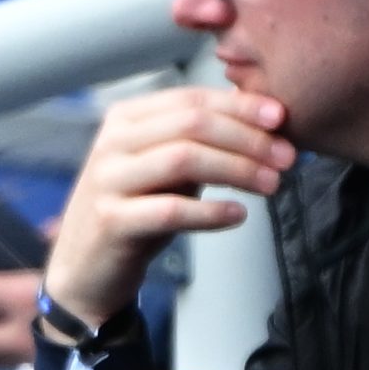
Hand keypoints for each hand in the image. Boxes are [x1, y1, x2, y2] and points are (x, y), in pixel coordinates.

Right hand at [40, 86, 293, 330]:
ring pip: (184, 159)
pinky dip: (211, 212)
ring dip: (237, 170)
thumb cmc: (132, 215)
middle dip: (248, 139)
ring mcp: (107, 181)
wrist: (83, 270)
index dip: (241, 106)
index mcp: (125, 119)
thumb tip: (263, 123)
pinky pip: (171, 210)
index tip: (281, 119)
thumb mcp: (160, 169)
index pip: (192, 99)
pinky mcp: (110, 222)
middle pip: (192, 125)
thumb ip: (196, 143)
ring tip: (271, 185)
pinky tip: (237, 215)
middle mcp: (111, 143)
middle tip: (285, 158)